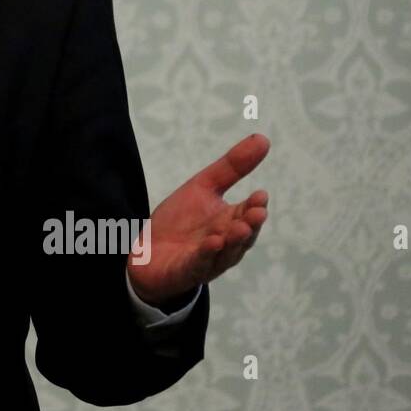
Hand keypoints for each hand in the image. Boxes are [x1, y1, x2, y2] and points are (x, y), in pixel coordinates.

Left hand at [127, 134, 270, 306]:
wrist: (147, 253)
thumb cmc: (181, 221)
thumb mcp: (203, 187)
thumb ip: (232, 167)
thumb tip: (263, 138)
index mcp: (231, 222)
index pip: (247, 213)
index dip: (255, 206)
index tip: (261, 194)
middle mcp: (225, 244)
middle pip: (242, 236)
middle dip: (250, 224)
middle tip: (257, 212)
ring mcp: (207, 261)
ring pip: (225, 253)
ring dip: (233, 241)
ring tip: (239, 227)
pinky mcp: (186, 272)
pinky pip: (198, 265)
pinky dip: (206, 255)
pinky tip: (212, 243)